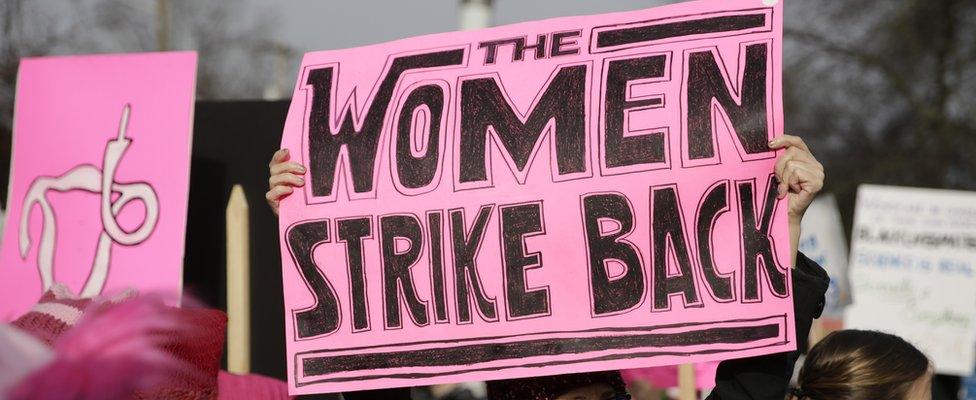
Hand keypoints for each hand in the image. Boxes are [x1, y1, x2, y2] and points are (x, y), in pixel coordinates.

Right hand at [266, 149, 305, 214]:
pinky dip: (280, 190)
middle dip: (289, 166)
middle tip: (303, 170)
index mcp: (283, 174)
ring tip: (301, 182)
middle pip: (275, 168)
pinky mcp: (274, 203)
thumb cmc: (311, 199)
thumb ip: (308, 173)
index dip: (279, 155)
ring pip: (273, 179)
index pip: (276, 161)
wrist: (307, 218)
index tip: (288, 151)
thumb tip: (318, 158)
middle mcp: (276, 182)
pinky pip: (271, 194)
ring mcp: (274, 193)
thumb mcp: (311, 184)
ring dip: (288, 178)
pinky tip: (291, 191)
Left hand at [769, 135, 823, 266]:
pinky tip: (789, 192)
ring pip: (791, 163)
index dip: (784, 139)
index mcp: (807, 160)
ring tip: (784, 188)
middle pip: (791, 151)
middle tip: (778, 181)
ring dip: (782, 177)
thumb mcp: (777, 171)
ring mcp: (819, 174)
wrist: (781, 215)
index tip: (770, 144)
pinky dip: (788, 183)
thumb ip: (779, 157)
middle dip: (778, 166)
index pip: (797, 142)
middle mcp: (816, 165)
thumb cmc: (777, 193)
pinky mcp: (817, 182)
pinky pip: (795, 173)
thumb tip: (770, 141)